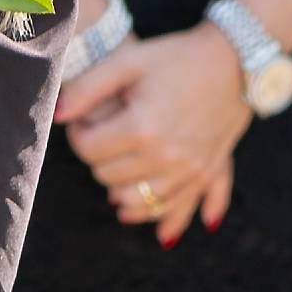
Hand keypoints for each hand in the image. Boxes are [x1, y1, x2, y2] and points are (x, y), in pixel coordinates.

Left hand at [59, 21, 248, 245]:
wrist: (236, 61)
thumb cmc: (178, 57)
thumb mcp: (130, 60)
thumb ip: (87, 88)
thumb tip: (56, 115)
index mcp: (141, 128)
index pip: (88, 149)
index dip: (76, 135)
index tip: (81, 121)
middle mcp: (165, 156)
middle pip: (108, 177)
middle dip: (97, 159)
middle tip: (101, 138)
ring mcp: (188, 169)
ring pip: (139, 201)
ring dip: (121, 193)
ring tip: (116, 179)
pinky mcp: (207, 173)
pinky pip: (182, 208)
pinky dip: (168, 222)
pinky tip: (160, 235)